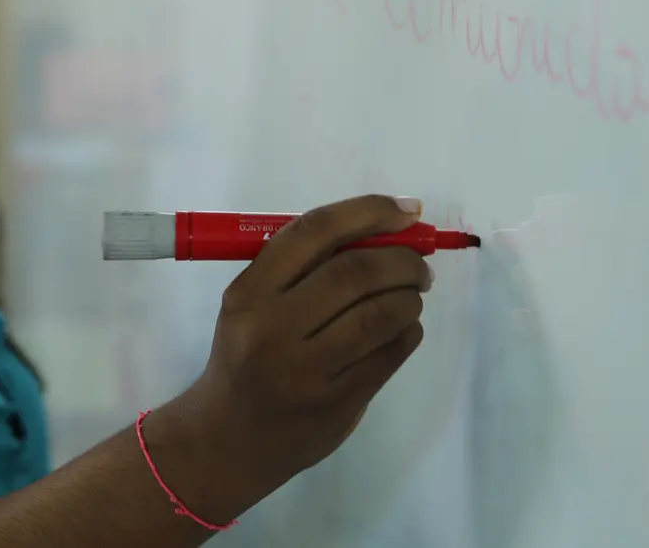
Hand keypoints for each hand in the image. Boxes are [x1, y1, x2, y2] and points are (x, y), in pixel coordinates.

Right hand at [181, 194, 431, 488]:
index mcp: (248, 293)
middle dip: (401, 260)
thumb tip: (383, 228)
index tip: (405, 210)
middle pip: (355, 273)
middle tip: (418, 263)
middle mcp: (273, 328)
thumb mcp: (251, 305)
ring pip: (380, 315)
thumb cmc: (245, 356)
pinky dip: (408, 332)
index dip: (368, 212)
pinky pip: (390, 354)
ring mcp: (306, 370)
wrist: (229, 438)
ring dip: (409, 297)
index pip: (315, 232)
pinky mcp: (337, 402)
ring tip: (411, 295)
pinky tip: (402, 328)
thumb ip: (303, 268)